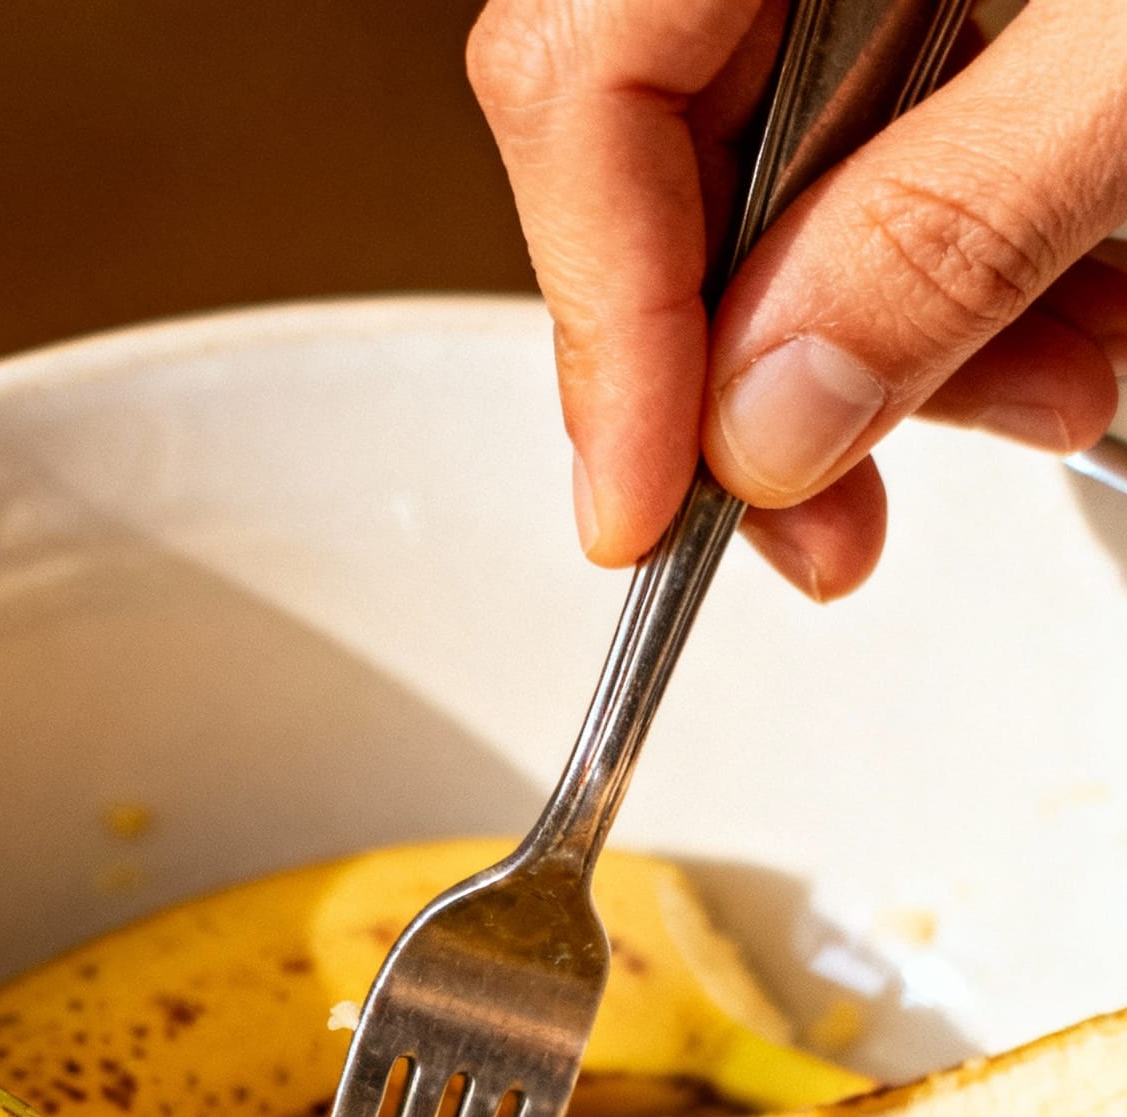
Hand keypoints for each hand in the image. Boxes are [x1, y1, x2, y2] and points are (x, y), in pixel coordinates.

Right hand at [468, 0, 1126, 597]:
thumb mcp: (1124, 61)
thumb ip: (947, 221)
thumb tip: (773, 417)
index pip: (580, 83)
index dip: (600, 326)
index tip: (639, 510)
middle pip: (644, 144)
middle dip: (756, 367)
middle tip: (830, 520)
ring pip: (764, 156)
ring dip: (885, 329)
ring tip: (1030, 393)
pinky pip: (866, 117)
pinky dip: (947, 248)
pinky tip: (1042, 316)